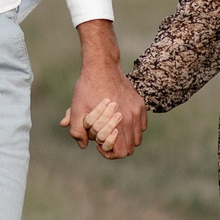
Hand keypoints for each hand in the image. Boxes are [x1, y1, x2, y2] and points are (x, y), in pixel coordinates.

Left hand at [61, 20, 147, 158]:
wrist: (101, 66)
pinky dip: (133, 128)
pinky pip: (142, 125)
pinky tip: (120, 121)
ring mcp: (137, 111)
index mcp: (118, 123)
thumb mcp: (77, 109)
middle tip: (104, 137)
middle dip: (117, 146)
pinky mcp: (140, 104)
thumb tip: (83, 145)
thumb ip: (77, 131)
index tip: (99, 144)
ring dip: (126, 138)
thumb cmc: (87, 88)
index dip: (109, 152)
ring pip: (137, 137)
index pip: (122, 152)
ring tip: (112, 130)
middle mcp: (131, 118)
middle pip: (130, 147)